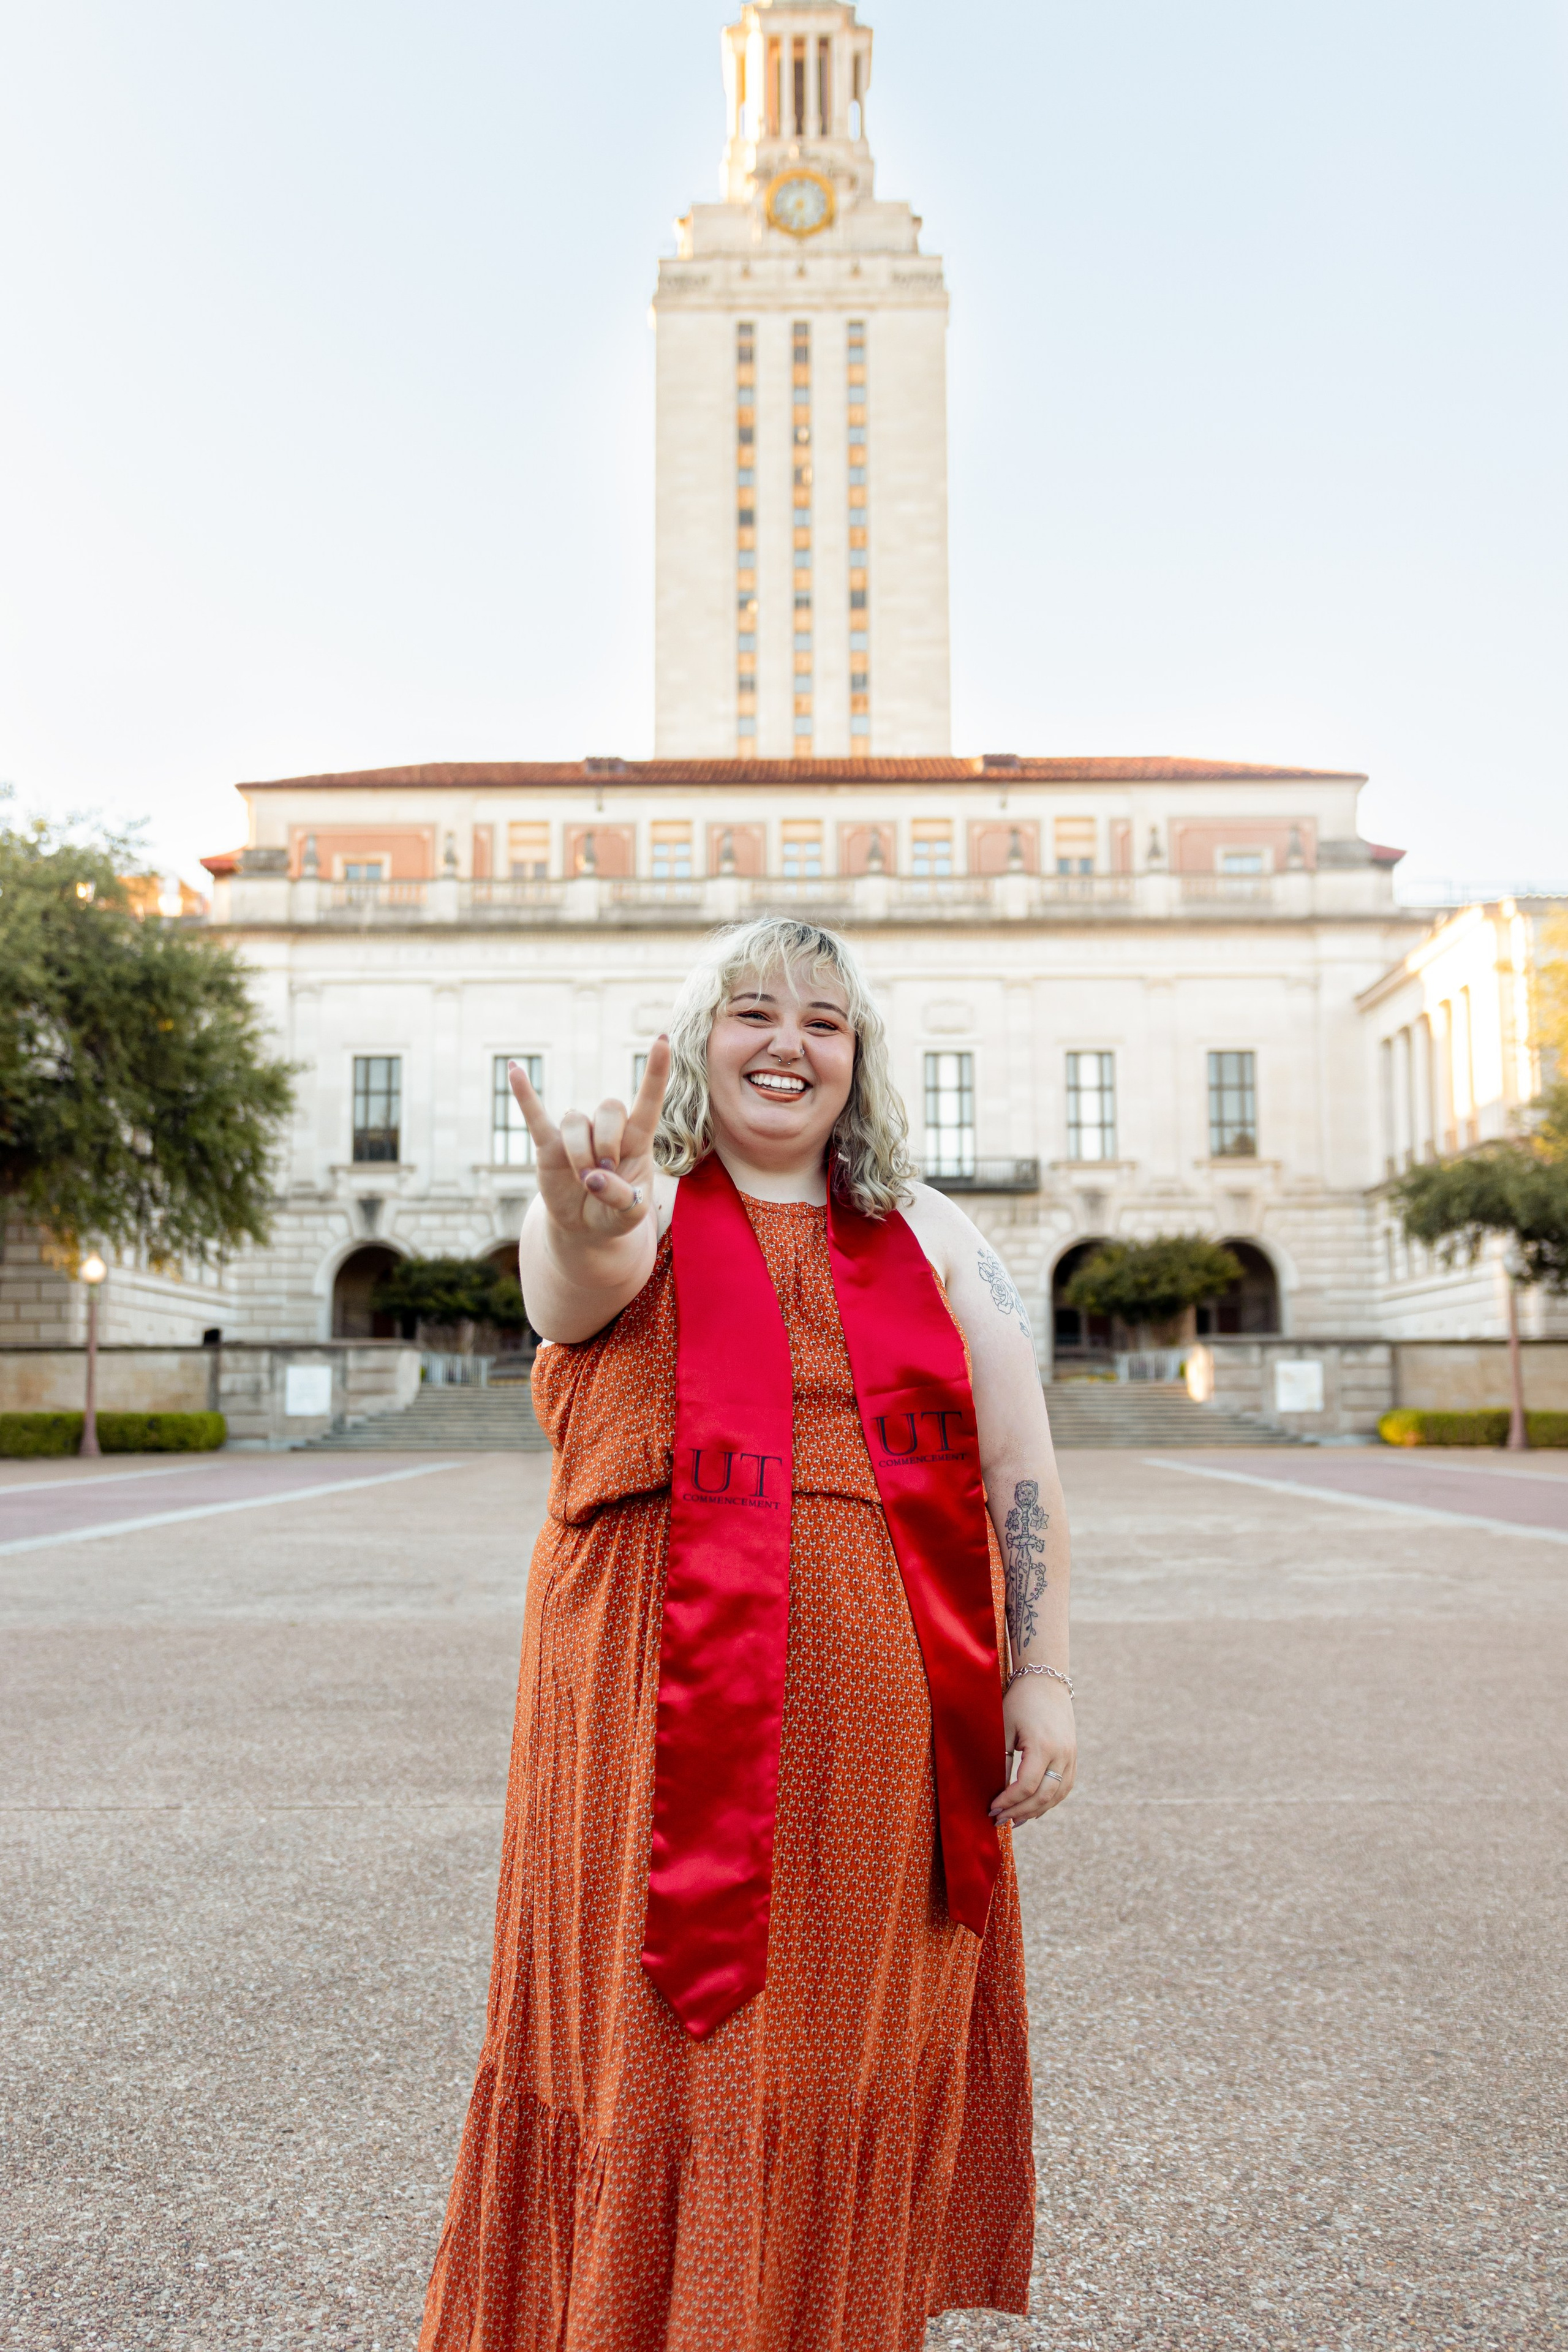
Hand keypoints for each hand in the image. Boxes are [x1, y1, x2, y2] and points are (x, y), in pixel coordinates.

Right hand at [508, 1040, 669, 1245]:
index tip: (663, 1041)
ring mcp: (577, 1135)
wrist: (586, 1227)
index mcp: (637, 1141)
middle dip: (608, 1142)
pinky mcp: (548, 1145)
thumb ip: (621, 1198)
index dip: (655, 1072)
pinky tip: (514, 1070)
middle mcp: (608, 1130)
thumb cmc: (615, 1214)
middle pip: (610, 1108)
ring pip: (577, 1122)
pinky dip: (524, 1095)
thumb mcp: (629, 1215)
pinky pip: (535, 1115)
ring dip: (580, 1154)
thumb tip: (592, 1178)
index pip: (648, 1101)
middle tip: (604, 1174)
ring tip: (584, 1180)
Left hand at [991, 1678, 1075, 1827]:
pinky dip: (1050, 1801)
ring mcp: (1071, 1756)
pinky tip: (1034, 1808)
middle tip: (999, 1820)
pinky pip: (1065, 1786)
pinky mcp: (1073, 1756)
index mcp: (1043, 1746)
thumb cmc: (1019, 1701)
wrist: (1045, 1681)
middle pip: (1043, 1796)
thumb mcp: (1004, 1727)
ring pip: (1057, 1795)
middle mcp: (1062, 1754)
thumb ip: (1001, 1759)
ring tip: (1015, 1820)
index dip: (1008, 1801)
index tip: (991, 1807)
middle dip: (1020, 1811)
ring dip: (1036, 1811)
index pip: (1026, 1786)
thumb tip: (994, 1789)